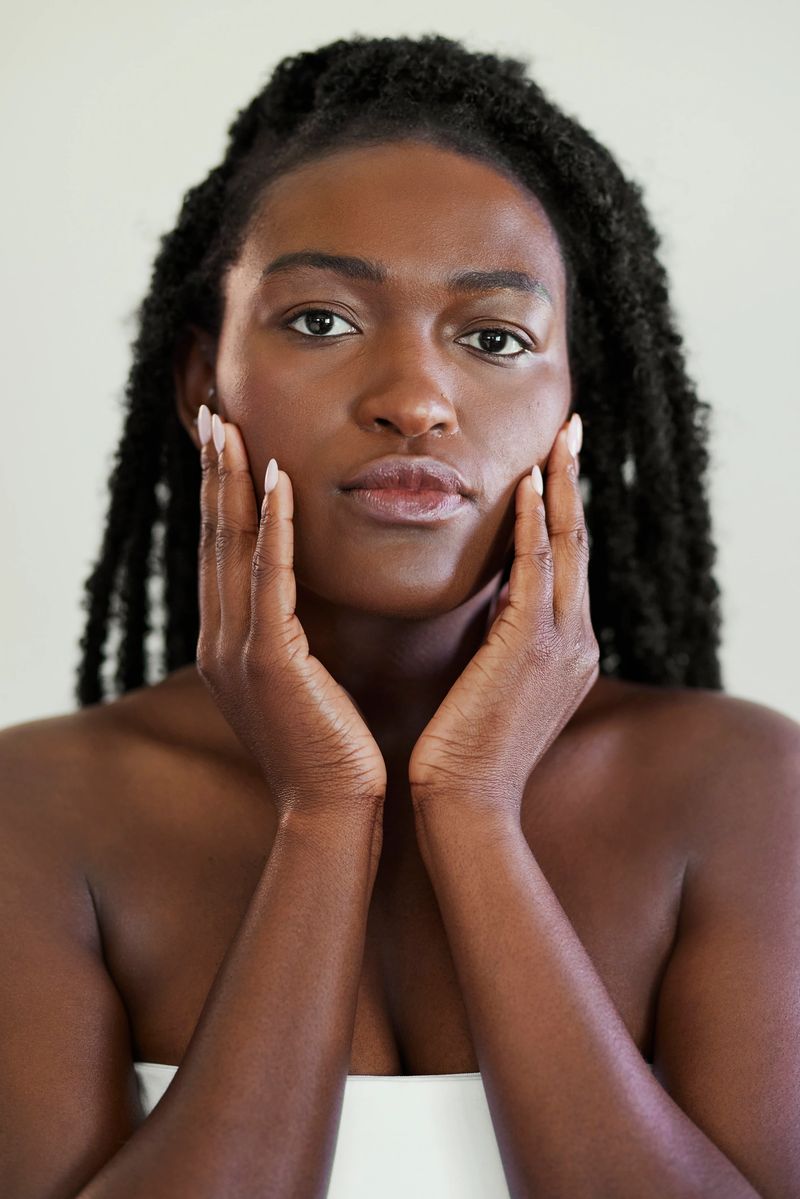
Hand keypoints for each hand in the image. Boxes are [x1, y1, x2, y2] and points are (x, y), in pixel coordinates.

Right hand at [195, 410, 387, 825]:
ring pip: (230, 546)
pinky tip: (275, 480)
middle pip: (214, 538)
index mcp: (230, 644)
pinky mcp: (267, 660)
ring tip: (231, 428)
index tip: (228, 444)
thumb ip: (295, 634)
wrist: (336, 811)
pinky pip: (267, 576)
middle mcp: (220, 640)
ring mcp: (236, 650)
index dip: (222, 495)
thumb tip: (311, 596)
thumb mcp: (305, 680)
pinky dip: (270, 525)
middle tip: (215, 416)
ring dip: (231, 482)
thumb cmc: (333, 748)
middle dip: (214, 474)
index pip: (223, 552)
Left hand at [407, 417, 598, 825]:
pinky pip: (539, 569)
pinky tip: (528, 485)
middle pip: (579, 543)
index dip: (563, 512)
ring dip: (562, 487)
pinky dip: (537, 524)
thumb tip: (487, 602)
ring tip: (558, 437)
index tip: (554, 468)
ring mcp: (563, 642)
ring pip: (568, 546)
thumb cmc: (463, 751)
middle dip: (575, 484)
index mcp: (566, 650)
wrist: (464, 803)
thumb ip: (499, 640)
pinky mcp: (534, 646)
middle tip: (571, 431)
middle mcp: (576, 640)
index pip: (566, 564)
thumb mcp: (492, 685)